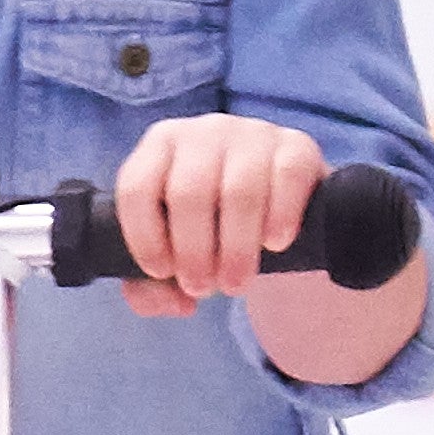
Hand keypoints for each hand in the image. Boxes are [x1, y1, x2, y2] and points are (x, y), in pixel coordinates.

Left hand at [115, 113, 325, 314]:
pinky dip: (280, 218)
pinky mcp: (296, 146)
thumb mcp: (175, 251)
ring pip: (240, 192)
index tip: (162, 273)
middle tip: (203, 288)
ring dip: (236, 249)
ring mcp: (252, 134)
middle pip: (189, 194)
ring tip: (236, 283)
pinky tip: (275, 244)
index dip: (145, 238)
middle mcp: (204, 132)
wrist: (277, 205)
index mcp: (161, 147)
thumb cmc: (213, 227)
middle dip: (193, 252)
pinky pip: (287, 178)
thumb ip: (150, 287)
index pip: (136, 188)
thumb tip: (173, 302)